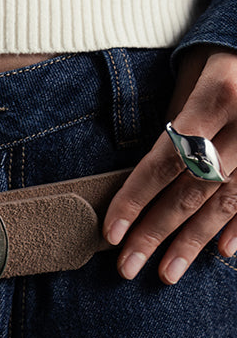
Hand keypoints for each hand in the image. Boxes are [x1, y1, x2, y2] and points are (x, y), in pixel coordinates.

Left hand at [103, 46, 236, 283]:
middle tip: (127, 266)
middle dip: (157, 231)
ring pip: (228, 201)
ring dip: (194, 242)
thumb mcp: (191, 83)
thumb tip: (140, 187)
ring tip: (166, 273)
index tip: (111, 233)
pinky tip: (221, 252)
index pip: (166, 159)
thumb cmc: (219, 64)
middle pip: (194, 188)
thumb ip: (174, 131)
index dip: (135, 199)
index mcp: (218, 95)